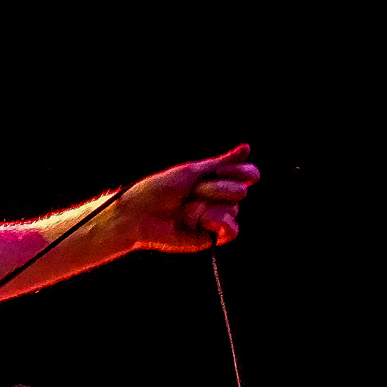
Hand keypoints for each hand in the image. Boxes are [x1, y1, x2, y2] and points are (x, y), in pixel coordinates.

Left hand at [124, 145, 258, 252]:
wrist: (138, 214)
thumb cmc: (159, 189)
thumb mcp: (191, 172)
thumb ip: (221, 163)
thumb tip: (247, 149)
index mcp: (215, 181)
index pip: (247, 175)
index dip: (242, 172)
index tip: (220, 170)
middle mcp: (218, 200)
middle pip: (240, 191)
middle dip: (215, 188)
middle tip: (190, 192)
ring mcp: (214, 219)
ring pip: (233, 210)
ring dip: (207, 206)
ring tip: (185, 210)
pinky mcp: (209, 237)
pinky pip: (232, 231)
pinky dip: (219, 223)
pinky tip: (204, 221)